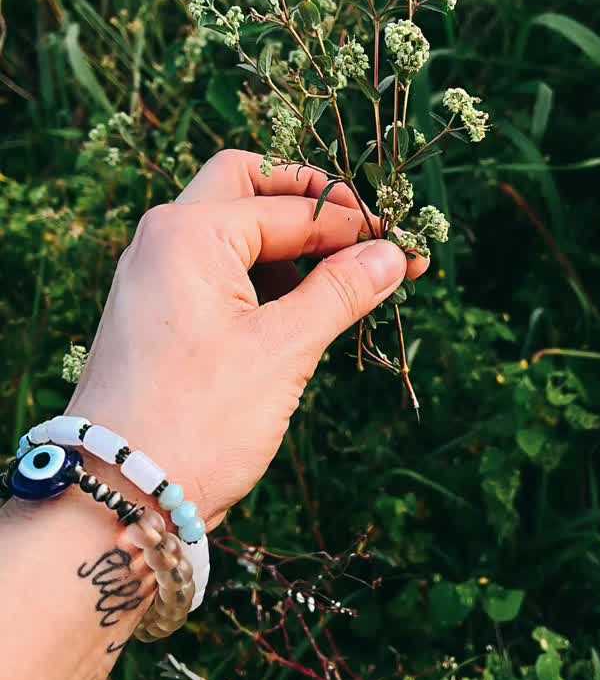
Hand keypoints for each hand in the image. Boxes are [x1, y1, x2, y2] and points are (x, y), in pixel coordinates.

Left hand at [67, 151, 425, 528]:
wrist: (116, 496)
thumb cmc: (198, 421)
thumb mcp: (282, 352)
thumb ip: (339, 292)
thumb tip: (390, 255)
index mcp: (189, 233)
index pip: (291, 207)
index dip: (354, 226)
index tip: (403, 249)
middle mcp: (163, 239)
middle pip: (246, 183)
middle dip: (309, 202)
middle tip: (362, 232)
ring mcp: (154, 276)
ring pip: (231, 228)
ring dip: (288, 243)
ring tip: (343, 284)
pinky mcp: (156, 313)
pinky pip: (215, 270)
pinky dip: (261, 278)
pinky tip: (300, 313)